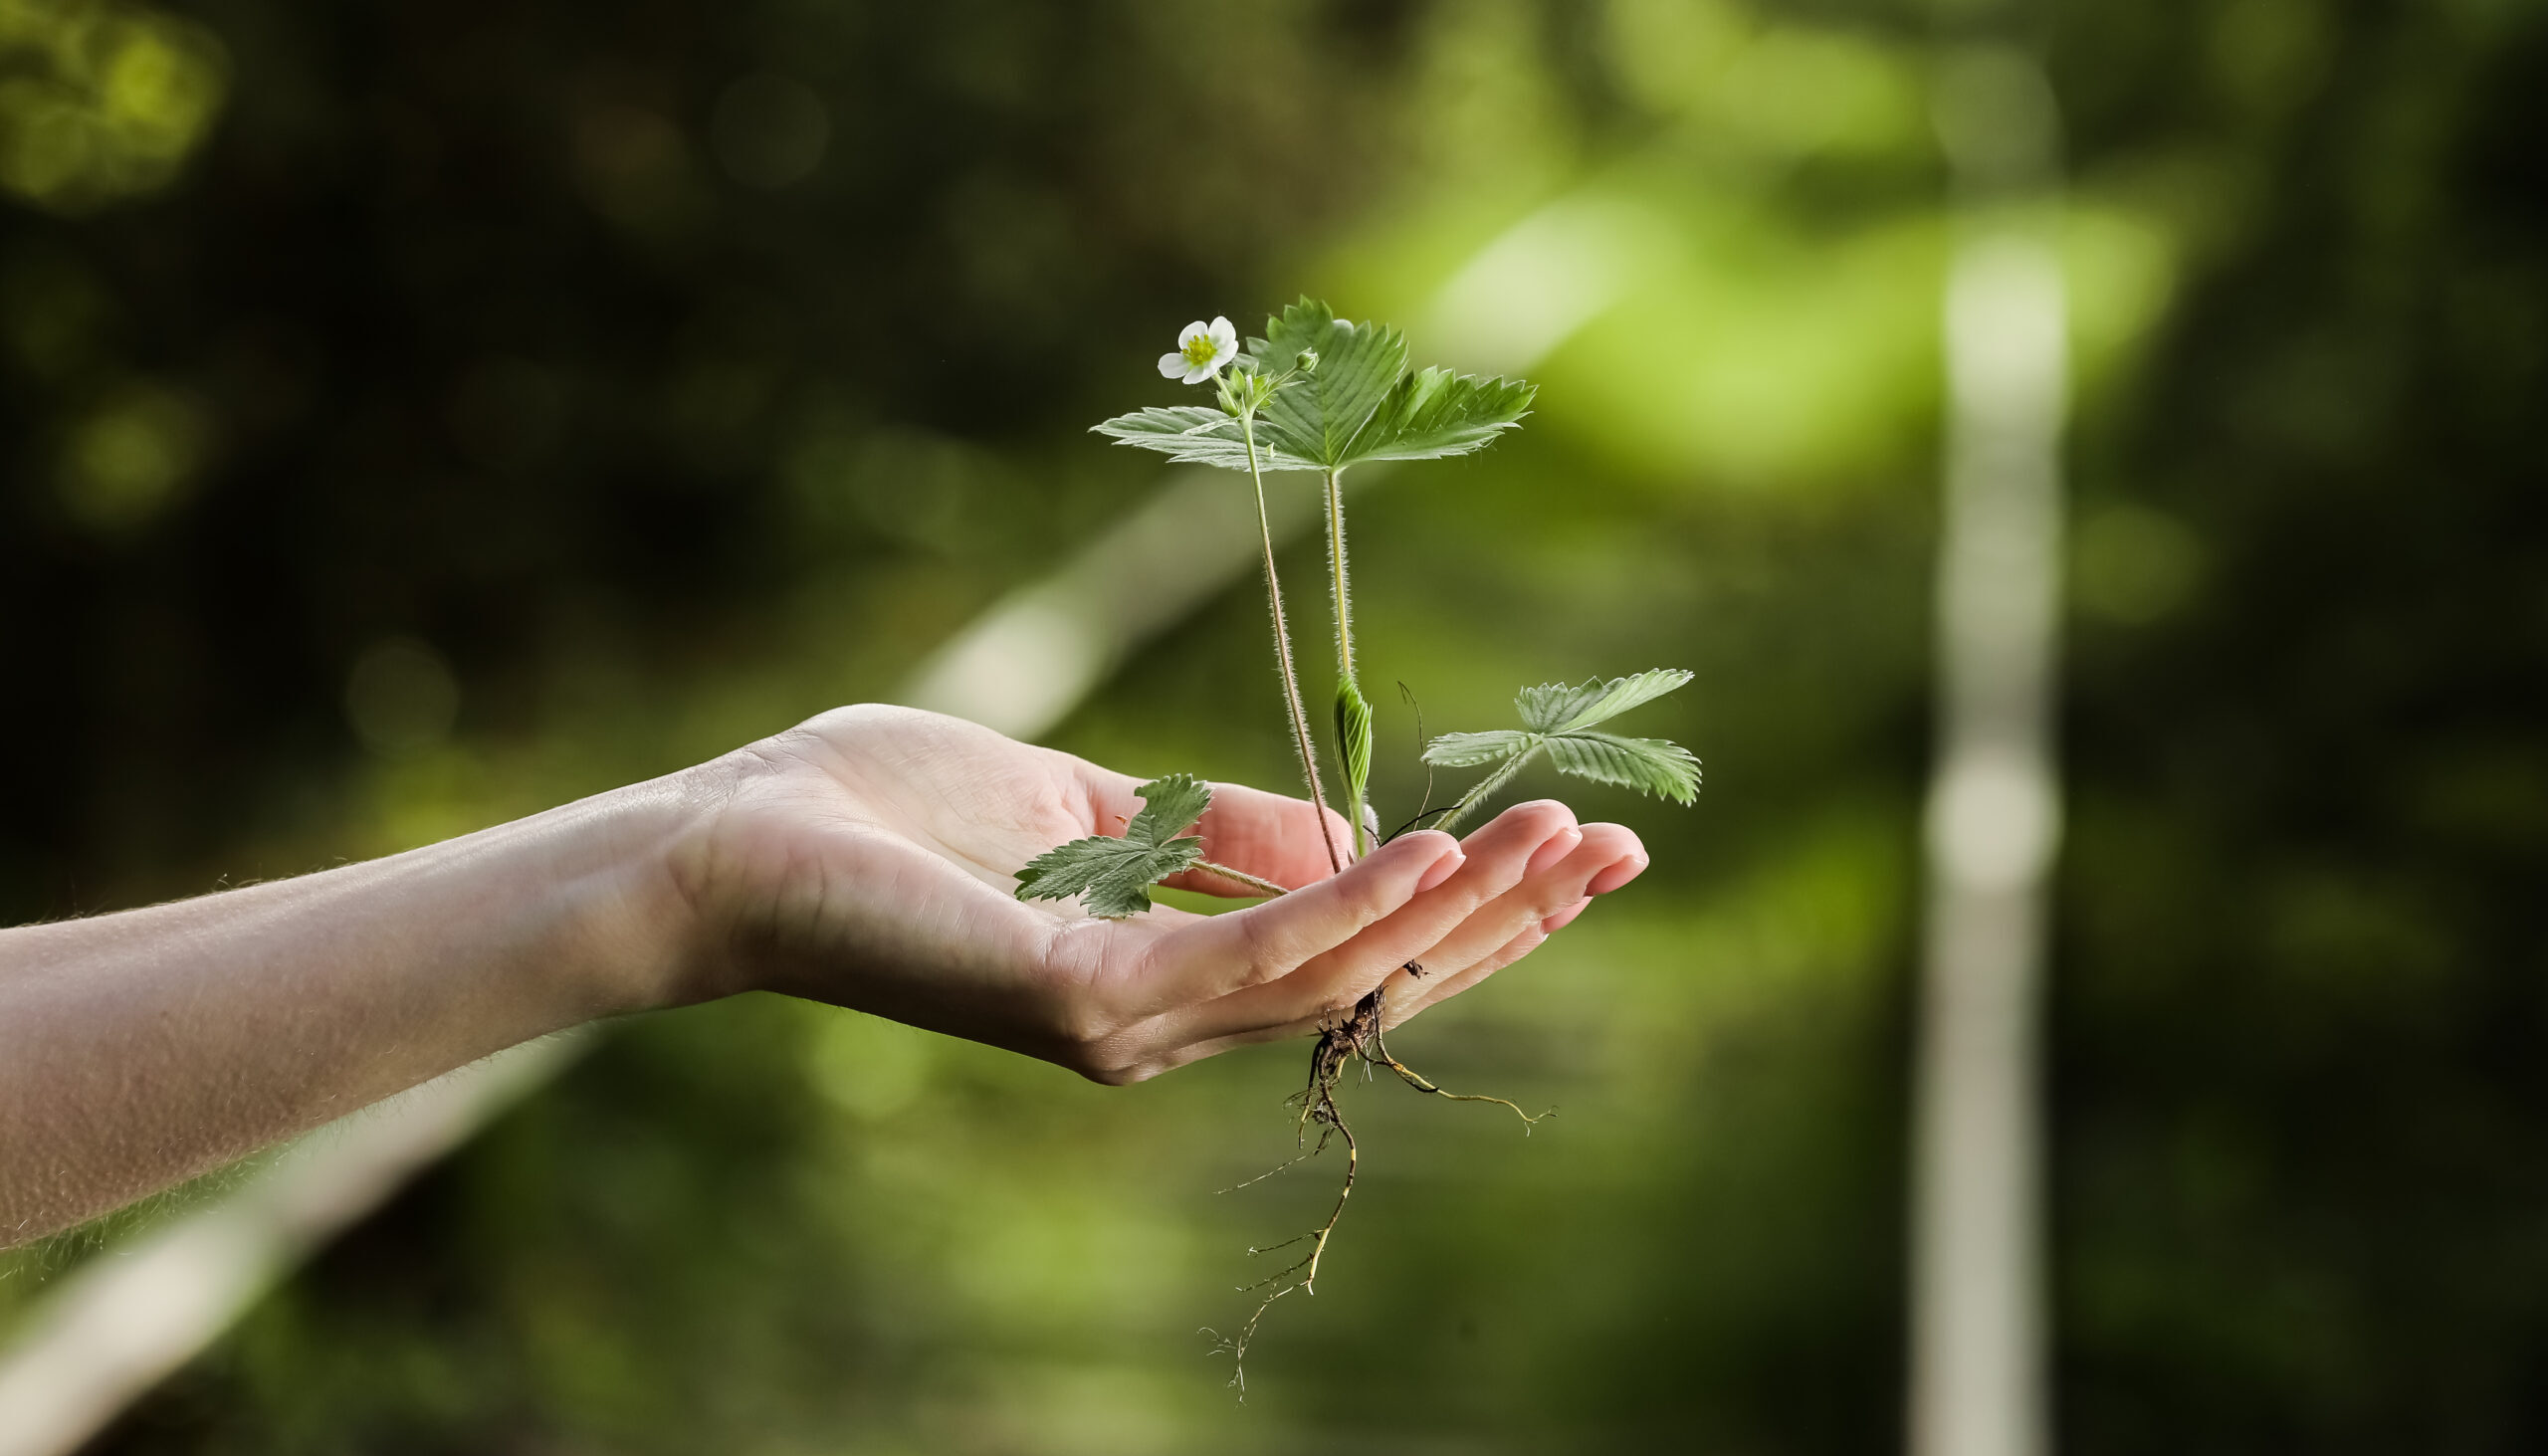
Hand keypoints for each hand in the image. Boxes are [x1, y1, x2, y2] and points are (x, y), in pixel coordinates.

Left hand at [659, 705, 1649, 1081]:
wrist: (735, 843)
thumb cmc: (890, 814)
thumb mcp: (1092, 803)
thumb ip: (1216, 830)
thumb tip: (1355, 832)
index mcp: (1169, 976)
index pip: (1352, 952)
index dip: (1466, 906)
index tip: (1573, 842)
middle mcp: (1166, 1024)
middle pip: (1370, 979)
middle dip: (1499, 921)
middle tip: (1617, 851)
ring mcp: (1130, 1027)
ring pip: (1332, 975)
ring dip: (1451, 907)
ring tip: (1549, 841)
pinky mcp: (1085, 1002)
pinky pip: (1246, 958)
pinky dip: (1345, 906)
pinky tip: (1422, 850)